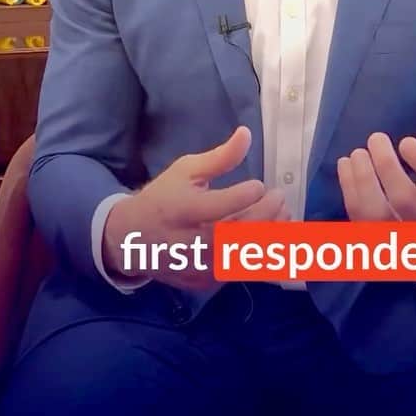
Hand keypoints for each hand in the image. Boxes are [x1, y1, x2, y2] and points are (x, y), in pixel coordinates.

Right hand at [103, 126, 287, 289]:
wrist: (132, 239)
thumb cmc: (164, 198)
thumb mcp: (185, 171)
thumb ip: (220, 157)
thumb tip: (247, 134)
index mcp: (181, 211)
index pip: (219, 207)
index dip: (246, 195)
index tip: (259, 185)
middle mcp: (190, 244)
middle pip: (237, 235)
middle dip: (266, 215)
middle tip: (279, 197)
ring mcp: (198, 267)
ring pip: (245, 258)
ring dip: (271, 235)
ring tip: (283, 214)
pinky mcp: (207, 282)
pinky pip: (242, 271)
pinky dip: (264, 253)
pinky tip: (274, 233)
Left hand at [337, 99, 415, 226]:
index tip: (406, 141)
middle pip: (403, 199)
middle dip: (386, 166)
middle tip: (376, 138)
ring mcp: (400, 234)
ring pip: (375, 213)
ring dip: (362, 180)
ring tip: (357, 153)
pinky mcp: (377, 238)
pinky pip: (358, 218)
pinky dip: (349, 190)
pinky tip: (347, 165)